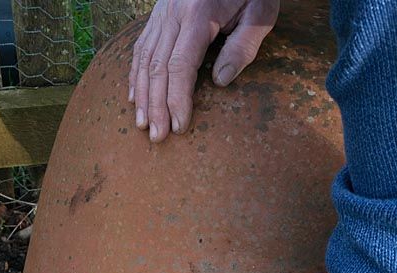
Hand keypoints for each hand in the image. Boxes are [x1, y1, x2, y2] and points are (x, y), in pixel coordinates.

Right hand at [128, 0, 279, 141]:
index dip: (178, 100)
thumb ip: (243, 46)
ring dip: (143, 95)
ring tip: (143, 125)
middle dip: (157, 106)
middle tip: (158, 137)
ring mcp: (161, 12)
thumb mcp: (260, 12)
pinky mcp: (158, 14)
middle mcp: (174, 13)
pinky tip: (135, 97)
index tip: (181, 126)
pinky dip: (136, 74)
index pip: (181, 66)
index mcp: (200, 14)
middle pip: (158, 67)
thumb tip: (220, 81)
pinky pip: (141, 47)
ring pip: (144, 59)